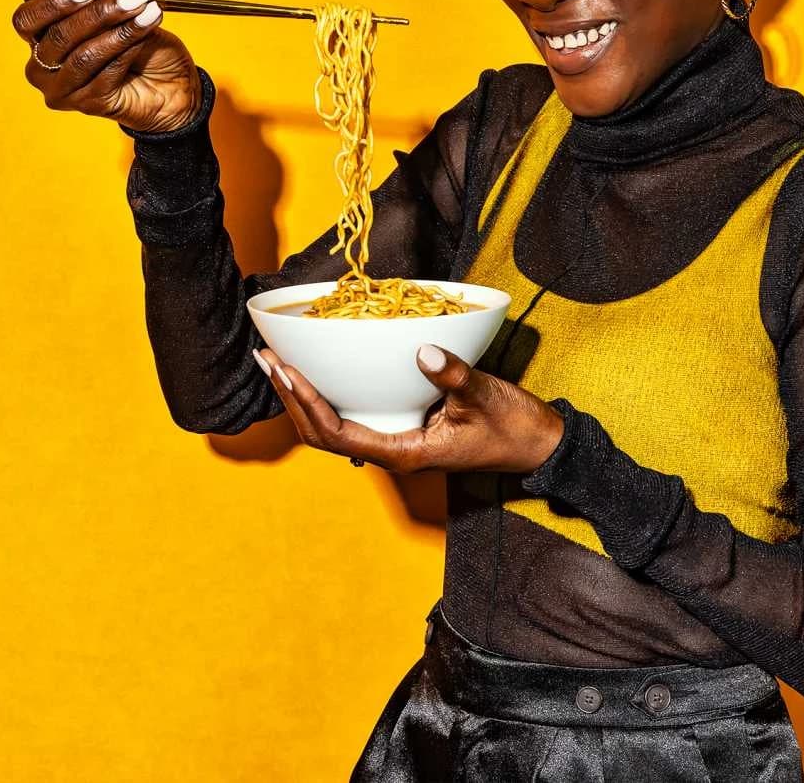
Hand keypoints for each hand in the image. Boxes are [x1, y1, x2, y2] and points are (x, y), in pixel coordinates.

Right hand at [16, 0, 202, 132]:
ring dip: (119, 30)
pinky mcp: (88, 105)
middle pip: (58, 36)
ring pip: (83, 55)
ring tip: (148, 11)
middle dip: (99, 13)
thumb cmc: (146, 50)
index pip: (27, 19)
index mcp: (40, 41)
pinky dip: (129, 49)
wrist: (175, 89)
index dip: (57, 1)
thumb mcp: (131, 13)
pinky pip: (106, 72)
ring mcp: (63, 91)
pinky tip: (148, 34)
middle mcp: (42, 69)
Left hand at [254, 344, 564, 473]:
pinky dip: (327, 395)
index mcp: (405, 451)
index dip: (307, 404)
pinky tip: (318, 373)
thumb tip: (424, 350)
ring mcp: (396, 439)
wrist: (536, 445)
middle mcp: (393, 449)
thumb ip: (456, 376)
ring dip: (303, 398)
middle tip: (267, 359)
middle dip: (291, 398)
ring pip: (333, 428)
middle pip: (323, 433)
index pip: (338, 434)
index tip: (286, 372)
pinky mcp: (404, 425)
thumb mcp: (487, 397)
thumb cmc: (513, 427)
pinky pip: (353, 415)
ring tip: (278, 364)